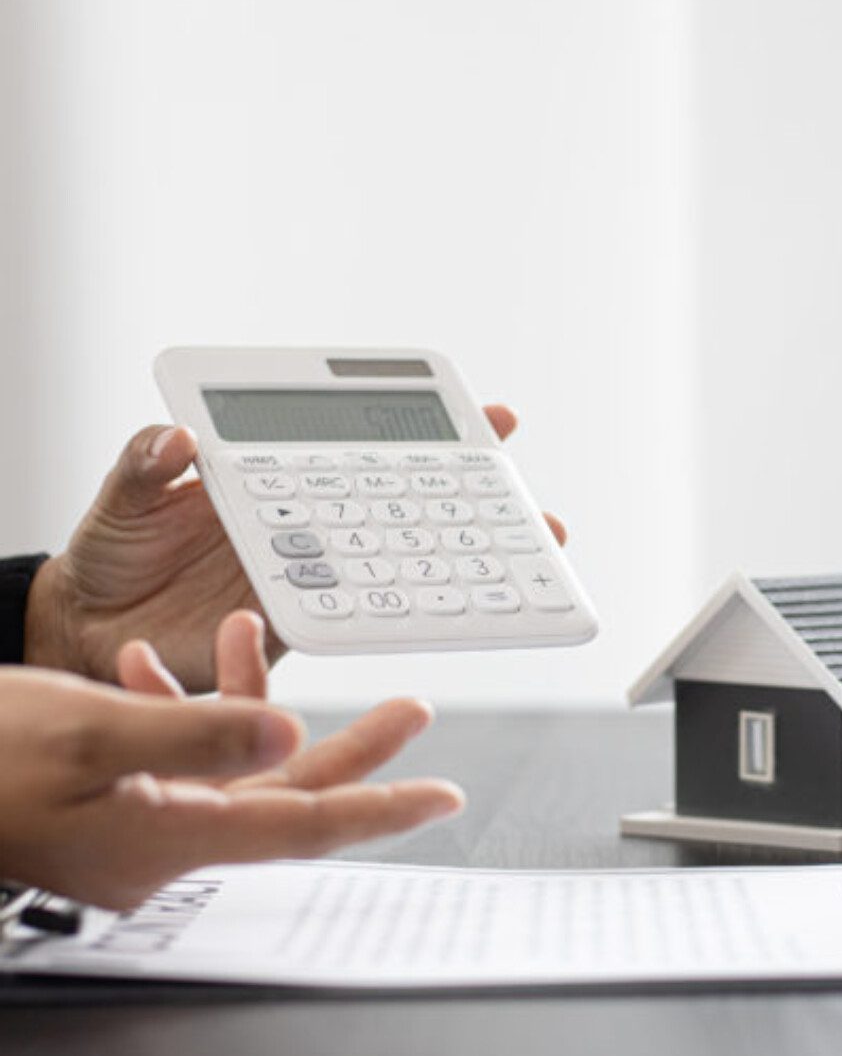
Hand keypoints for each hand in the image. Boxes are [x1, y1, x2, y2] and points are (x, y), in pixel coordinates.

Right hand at [0, 612, 461, 910]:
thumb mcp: (88, 733)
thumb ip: (194, 734)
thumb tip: (284, 730)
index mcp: (168, 838)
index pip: (301, 824)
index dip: (379, 808)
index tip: (442, 796)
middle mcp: (162, 841)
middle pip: (285, 796)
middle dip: (353, 750)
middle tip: (411, 710)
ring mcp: (135, 824)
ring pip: (233, 768)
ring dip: (257, 703)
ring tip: (261, 632)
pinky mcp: (110, 802)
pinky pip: (174, 758)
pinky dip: (183, 707)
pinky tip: (163, 662)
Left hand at [26, 406, 567, 690]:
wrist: (90, 634)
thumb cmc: (109, 556)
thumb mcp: (121, 499)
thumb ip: (145, 466)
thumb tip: (180, 441)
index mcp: (280, 480)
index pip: (367, 446)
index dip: (431, 431)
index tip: (493, 421)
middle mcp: (310, 525)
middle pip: (411, 506)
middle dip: (482, 504)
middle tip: (537, 507)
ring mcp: (313, 575)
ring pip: (405, 564)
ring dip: (469, 566)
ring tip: (529, 563)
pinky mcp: (299, 627)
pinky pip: (365, 620)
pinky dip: (413, 616)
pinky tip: (459, 615)